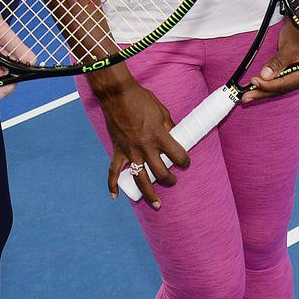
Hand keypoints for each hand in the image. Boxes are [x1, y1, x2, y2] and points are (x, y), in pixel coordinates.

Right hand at [90, 69, 185, 207]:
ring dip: (149, 194)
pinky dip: (112, 185)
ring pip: (141, 179)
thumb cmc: (141, 99)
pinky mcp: (117, 151)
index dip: (185, 161)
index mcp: (159, 136)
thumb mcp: (162, 110)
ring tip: (156, 203)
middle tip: (172, 180)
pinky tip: (116, 196)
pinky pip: (113, 172)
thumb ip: (169, 126)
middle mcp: (146, 147)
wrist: (117, 94)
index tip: (185, 162)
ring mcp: (130, 151)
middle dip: (170, 180)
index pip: (178, 156)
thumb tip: (173, 135)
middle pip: (161, 173)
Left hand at [244, 23, 298, 101]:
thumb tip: (265, 76)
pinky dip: (266, 86)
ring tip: (247, 96)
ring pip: (277, 88)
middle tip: (245, 97)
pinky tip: (256, 90)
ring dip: (262, 92)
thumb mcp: (287, 48)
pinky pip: (277, 84)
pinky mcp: (291, 78)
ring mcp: (298, 80)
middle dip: (261, 92)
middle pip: (280, 89)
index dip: (267, 85)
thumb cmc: (296, 35)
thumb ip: (277, 63)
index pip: (284, 84)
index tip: (253, 82)